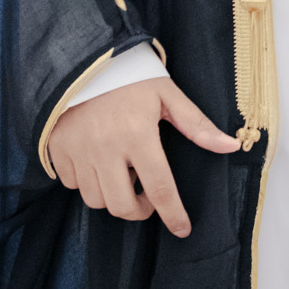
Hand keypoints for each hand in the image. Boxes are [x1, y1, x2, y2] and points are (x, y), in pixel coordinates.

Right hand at [47, 76, 237, 237]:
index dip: (173, 214)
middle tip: (147, 195)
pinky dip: (88, 183)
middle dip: (140, 210)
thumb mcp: (167, 95)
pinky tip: (98, 163)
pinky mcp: (57, 151)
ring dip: (114, 196)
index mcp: (137, 133)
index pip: (159, 187)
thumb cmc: (130, 77)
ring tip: (122, 173)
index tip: (182, 229)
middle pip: (123, 205)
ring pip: (97, 200)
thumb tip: (230, 146)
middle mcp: (105, 147)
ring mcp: (78, 151)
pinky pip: (73, 185)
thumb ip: (197, 125)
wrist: (83, 60)